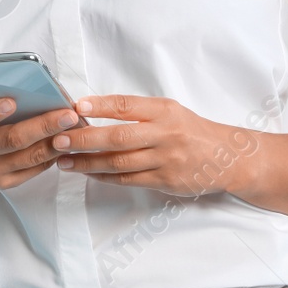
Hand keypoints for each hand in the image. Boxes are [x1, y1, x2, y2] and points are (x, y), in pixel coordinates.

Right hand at [0, 96, 84, 191]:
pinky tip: (64, 141)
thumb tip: (20, 78)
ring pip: (28, 158)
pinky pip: (33, 170)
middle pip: (11, 141)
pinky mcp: (4, 184)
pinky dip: (51, 155)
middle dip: (42, 126)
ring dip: (54, 142)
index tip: (11, 101)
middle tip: (68, 114)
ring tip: (74, 127)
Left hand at [49, 94, 259, 198]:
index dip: (100, 106)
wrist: (228, 158)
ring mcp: (165, 160)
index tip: (76, 107)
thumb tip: (92, 111)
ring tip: (64, 160)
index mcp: (164, 111)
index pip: (127, 105)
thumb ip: (137, 111)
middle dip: (85, 139)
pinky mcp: (166, 182)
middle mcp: (165, 134)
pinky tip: (88, 173)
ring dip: (88, 162)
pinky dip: (105, 176)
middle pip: (119, 137)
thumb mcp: (169, 111)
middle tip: (59, 139)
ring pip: (120, 162)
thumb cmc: (191, 130)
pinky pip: (129, 179)